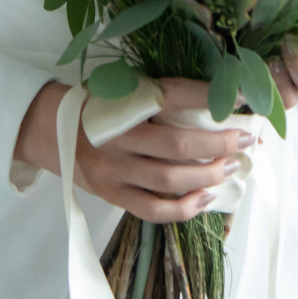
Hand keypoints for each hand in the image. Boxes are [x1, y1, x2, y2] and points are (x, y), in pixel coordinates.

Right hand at [13, 77, 254, 222]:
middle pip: (178, 144)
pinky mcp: (114, 195)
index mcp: (123, 102)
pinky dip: (184, 208)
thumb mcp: (123, 89)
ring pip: (170, 180)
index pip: (174, 95)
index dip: (211, 97)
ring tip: (233, 166)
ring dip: (209, 175)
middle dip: (220, 143)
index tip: (243, 101)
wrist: (49, 130)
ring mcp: (116, 170)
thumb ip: (160, 95)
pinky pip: (154, 209)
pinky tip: (206, 197)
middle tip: (247, 139)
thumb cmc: (97, 106)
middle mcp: (119, 137)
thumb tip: (216, 100)